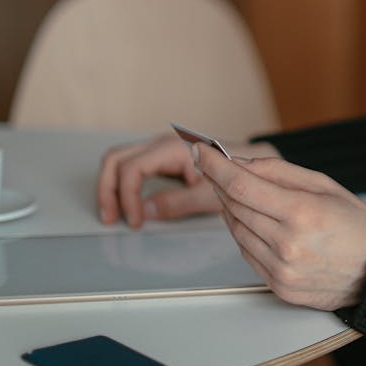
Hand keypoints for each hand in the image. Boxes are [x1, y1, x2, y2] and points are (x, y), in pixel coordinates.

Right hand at [97, 132, 280, 227]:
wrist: (257, 163)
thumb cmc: (240, 175)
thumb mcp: (210, 194)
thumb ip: (177, 202)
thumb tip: (145, 211)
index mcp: (173, 148)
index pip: (131, 169)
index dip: (128, 197)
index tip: (135, 221)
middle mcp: (163, 144)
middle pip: (115, 160)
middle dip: (107, 189)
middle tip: (110, 217)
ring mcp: (161, 148)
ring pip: (119, 160)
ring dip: (112, 186)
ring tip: (115, 213)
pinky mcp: (163, 157)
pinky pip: (132, 165)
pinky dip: (123, 183)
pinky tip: (130, 204)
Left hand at [196, 145, 365, 310]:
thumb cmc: (356, 224)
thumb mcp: (325, 185)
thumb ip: (280, 172)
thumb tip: (241, 163)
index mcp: (302, 213)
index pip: (242, 186)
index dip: (216, 166)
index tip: (201, 151)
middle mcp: (288, 244)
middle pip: (233, 207)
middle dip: (219, 183)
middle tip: (215, 167)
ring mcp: (281, 269)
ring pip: (235, 232)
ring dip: (230, 209)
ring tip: (241, 195)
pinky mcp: (279, 287)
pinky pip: (247, 254)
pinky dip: (244, 234)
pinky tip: (256, 222)